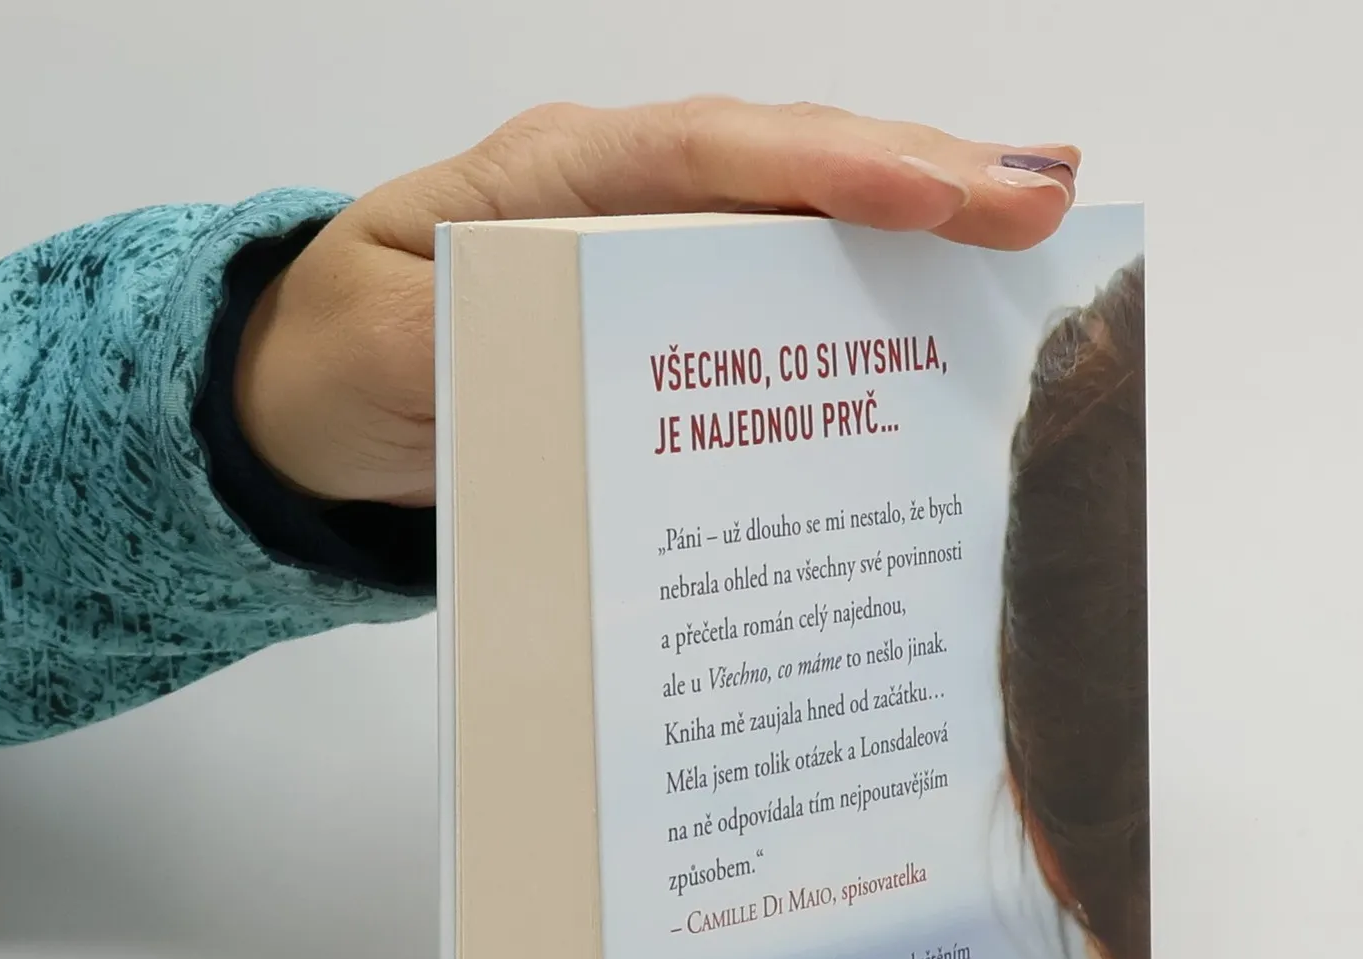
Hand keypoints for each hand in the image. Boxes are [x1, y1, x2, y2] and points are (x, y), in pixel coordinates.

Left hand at [235, 98, 1078, 505]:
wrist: (317, 400)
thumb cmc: (347, 359)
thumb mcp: (386, 352)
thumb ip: (478, 342)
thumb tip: (599, 340)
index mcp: (552, 177)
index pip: (707, 155)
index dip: (827, 168)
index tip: (932, 194)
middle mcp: (620, 194)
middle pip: (787, 164)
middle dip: (920, 176)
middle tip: (1044, 197)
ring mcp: (654, 244)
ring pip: (802, 213)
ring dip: (920, 218)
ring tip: (1036, 219)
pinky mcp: (670, 308)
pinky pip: (780, 284)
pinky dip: (868, 284)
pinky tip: (948, 299)